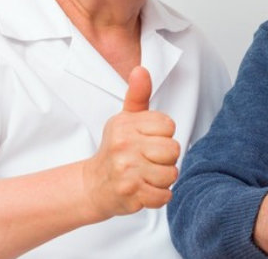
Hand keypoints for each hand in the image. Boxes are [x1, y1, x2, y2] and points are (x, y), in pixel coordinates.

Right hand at [82, 66, 181, 217]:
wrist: (94, 185)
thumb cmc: (116, 150)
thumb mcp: (125, 120)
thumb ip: (138, 95)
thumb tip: (141, 70)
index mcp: (125, 125)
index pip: (168, 126)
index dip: (163, 136)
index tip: (148, 140)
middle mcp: (124, 146)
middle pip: (173, 150)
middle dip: (166, 159)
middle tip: (149, 160)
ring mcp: (126, 171)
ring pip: (171, 174)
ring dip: (163, 179)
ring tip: (147, 175)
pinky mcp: (130, 193)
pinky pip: (164, 196)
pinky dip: (159, 196)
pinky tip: (145, 189)